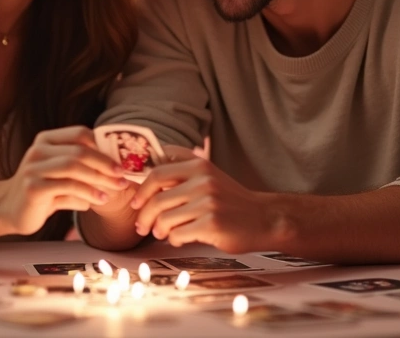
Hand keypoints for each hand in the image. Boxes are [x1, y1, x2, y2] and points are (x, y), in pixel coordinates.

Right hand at [0, 126, 128, 234]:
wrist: (9, 209)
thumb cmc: (43, 190)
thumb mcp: (62, 173)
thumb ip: (83, 166)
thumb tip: (119, 168)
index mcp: (46, 140)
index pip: (80, 134)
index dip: (103, 145)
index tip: (122, 160)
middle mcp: (38, 150)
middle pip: (79, 151)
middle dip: (106, 164)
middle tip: (123, 176)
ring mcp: (33, 168)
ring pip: (74, 167)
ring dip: (100, 178)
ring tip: (117, 188)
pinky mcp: (33, 188)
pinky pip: (67, 187)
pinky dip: (87, 193)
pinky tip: (100, 199)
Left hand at [131, 157, 273, 253]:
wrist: (264, 219)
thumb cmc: (231, 199)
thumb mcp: (210, 173)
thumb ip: (183, 164)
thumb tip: (153, 159)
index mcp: (199, 165)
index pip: (157, 174)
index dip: (141, 191)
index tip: (135, 204)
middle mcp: (203, 181)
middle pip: (157, 200)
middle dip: (143, 217)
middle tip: (142, 228)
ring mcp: (208, 203)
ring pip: (165, 220)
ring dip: (159, 230)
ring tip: (163, 234)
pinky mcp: (212, 224)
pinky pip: (179, 234)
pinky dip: (175, 239)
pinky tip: (180, 239)